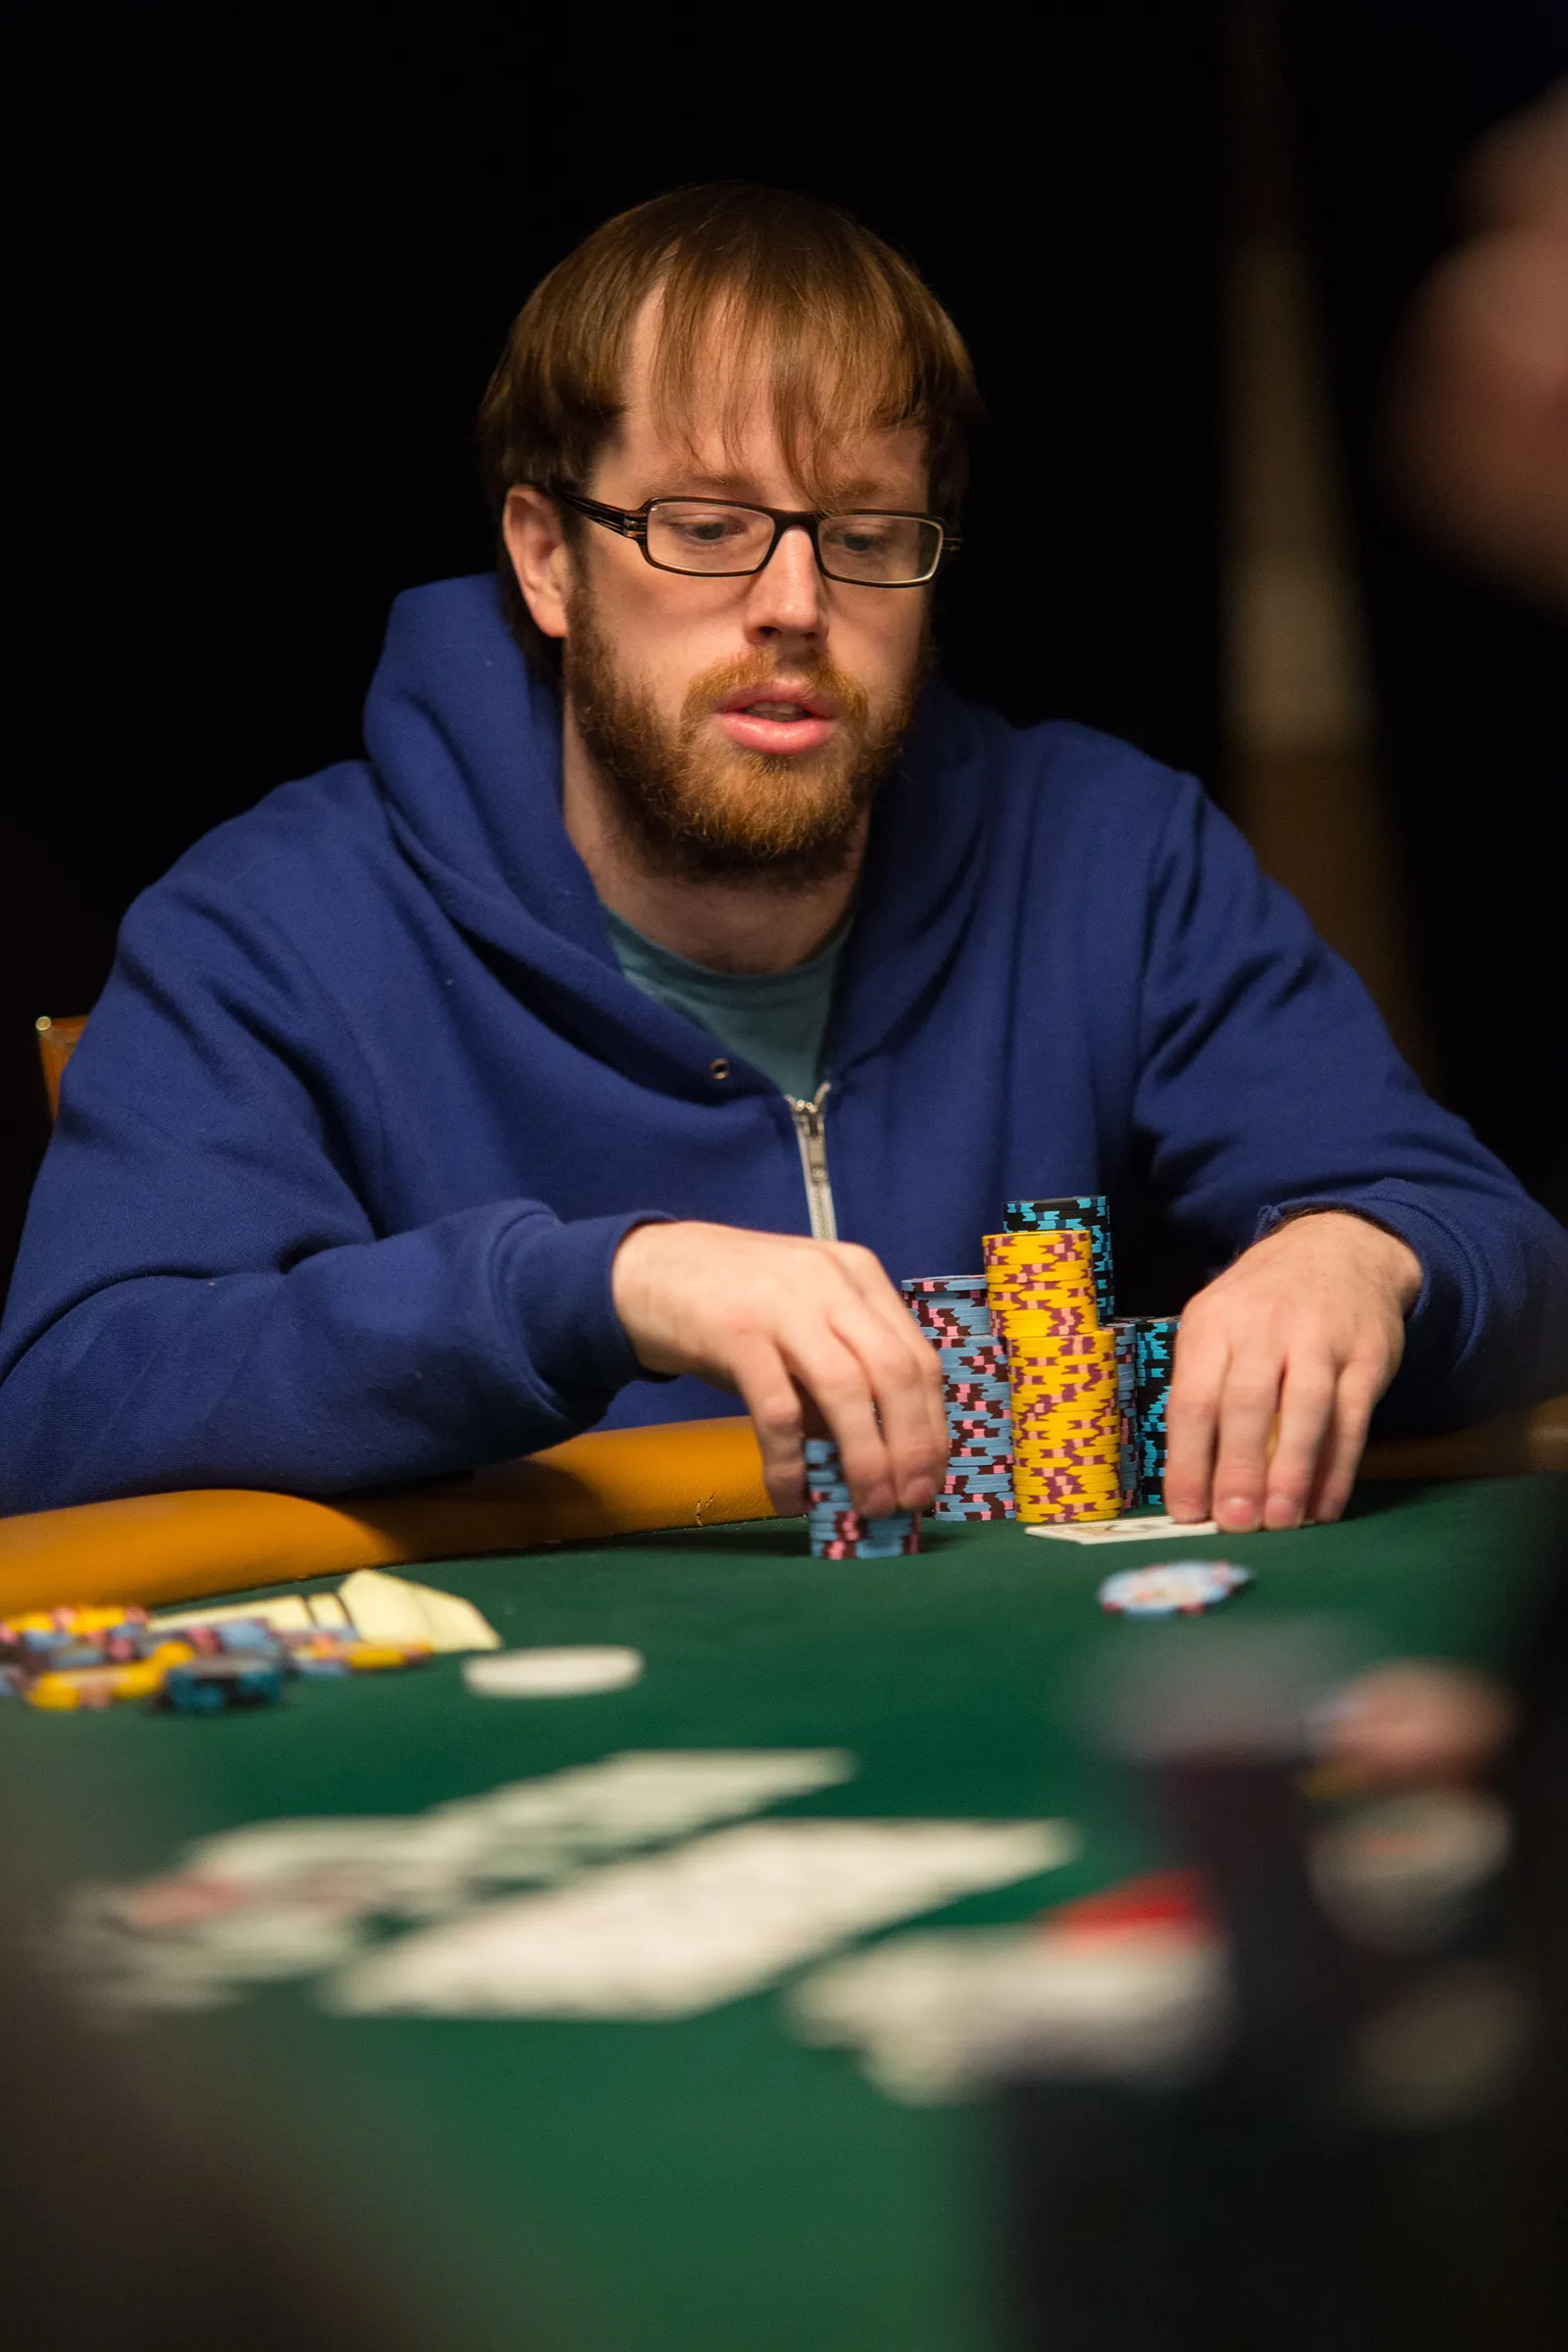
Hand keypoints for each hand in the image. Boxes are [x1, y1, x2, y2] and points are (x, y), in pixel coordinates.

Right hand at [611, 1221, 947, 1518]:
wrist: (644, 1270)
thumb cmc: (733, 1304)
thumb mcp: (801, 1321)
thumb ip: (841, 1372)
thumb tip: (878, 1460)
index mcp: (858, 1275)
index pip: (918, 1357)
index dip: (932, 1425)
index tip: (932, 1477)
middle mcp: (830, 1283)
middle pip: (895, 1373)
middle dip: (912, 1447)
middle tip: (910, 1500)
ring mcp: (784, 1304)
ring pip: (847, 1391)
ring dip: (865, 1459)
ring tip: (867, 1506)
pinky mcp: (736, 1332)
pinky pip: (778, 1412)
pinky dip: (790, 1464)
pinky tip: (790, 1496)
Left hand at [1164, 1211, 1421, 1533]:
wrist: (1338, 1248)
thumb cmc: (1261, 1307)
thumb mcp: (1218, 1326)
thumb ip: (1205, 1390)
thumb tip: (1193, 1481)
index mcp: (1213, 1324)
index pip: (1194, 1397)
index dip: (1188, 1459)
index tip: (1186, 1512)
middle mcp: (1264, 1327)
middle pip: (1246, 1403)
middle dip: (1237, 1469)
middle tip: (1234, 1524)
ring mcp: (1319, 1339)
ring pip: (1304, 1410)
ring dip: (1290, 1471)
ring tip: (1279, 1523)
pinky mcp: (1367, 1355)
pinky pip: (1353, 1418)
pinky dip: (1338, 1468)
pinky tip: (1324, 1507)